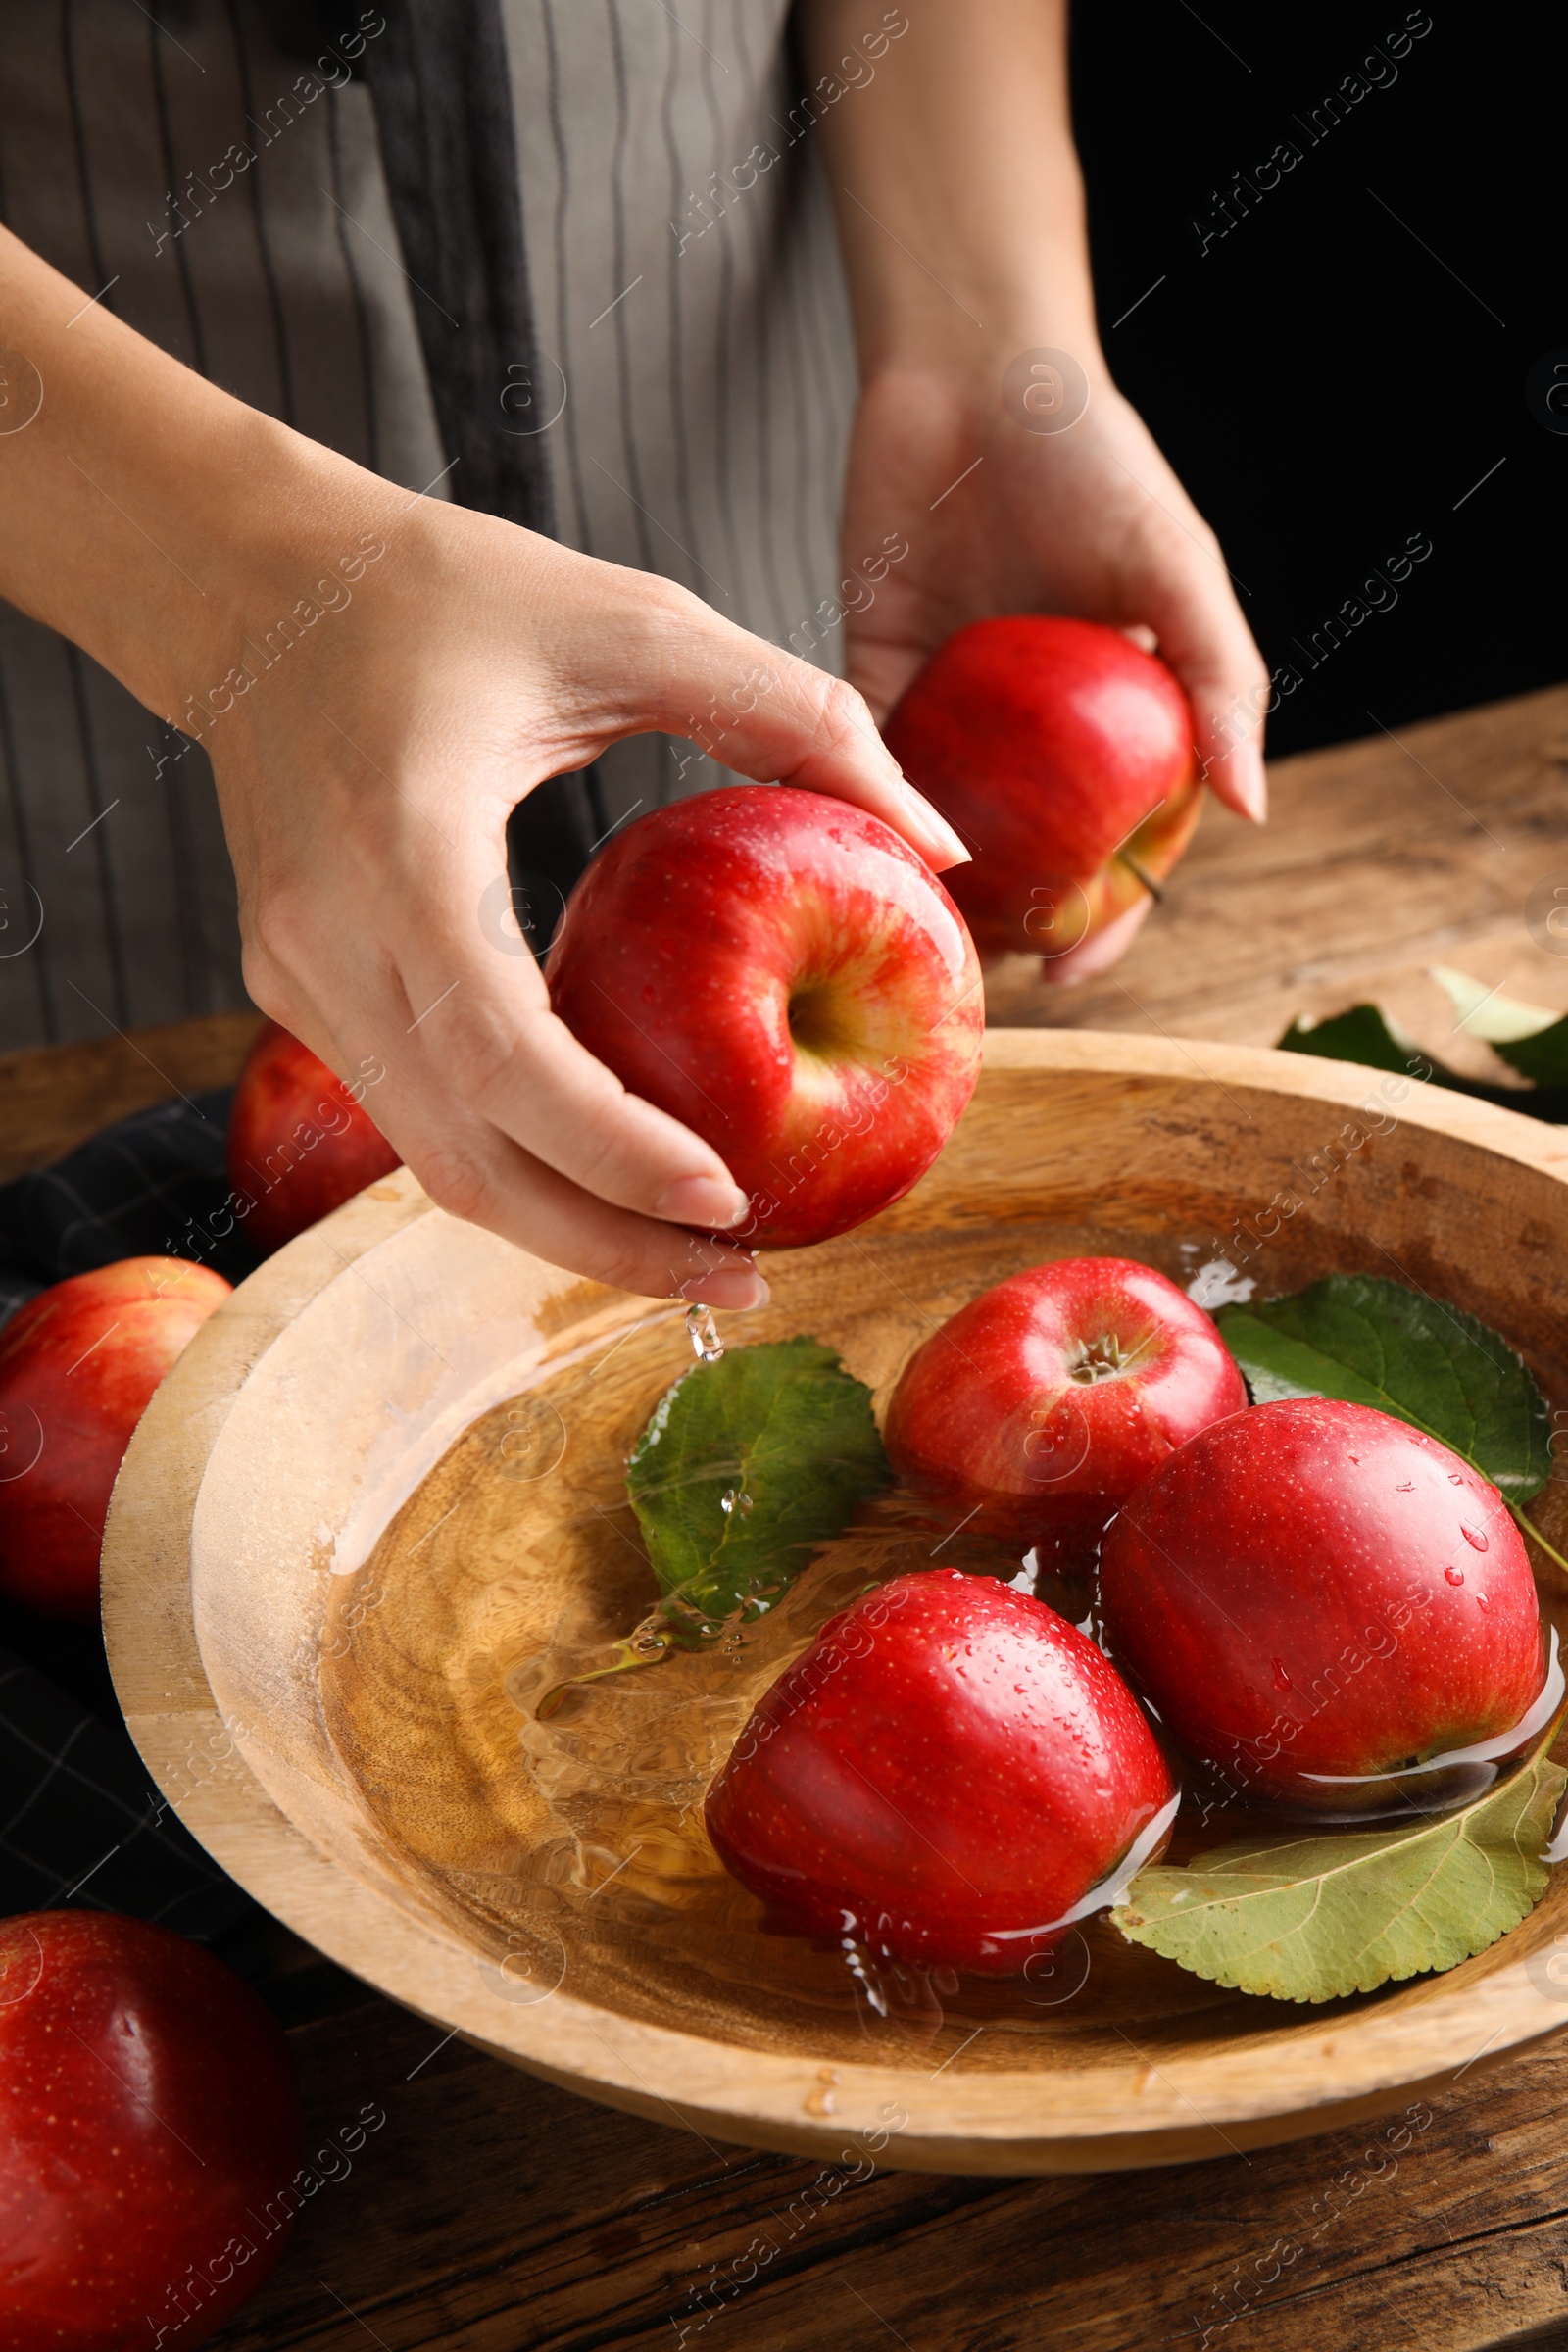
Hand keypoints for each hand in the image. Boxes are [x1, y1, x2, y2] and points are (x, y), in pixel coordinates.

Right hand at [0, 221, 968, 1308]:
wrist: (250, 588)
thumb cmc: (444, 590)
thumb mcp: (634, 619)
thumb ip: (794, 715)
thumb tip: (936, 842)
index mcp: (400, 846)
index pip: (502, 1054)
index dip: (612, 1151)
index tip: (728, 1198)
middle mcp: (327, 942)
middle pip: (464, 1162)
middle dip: (606, 1245)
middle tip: (744, 1276)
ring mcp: (296, 983)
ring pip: (435, 1165)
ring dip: (566, 1228)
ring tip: (699, 1252)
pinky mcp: (297, 995)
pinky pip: (418, 1117)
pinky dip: (520, 1163)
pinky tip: (617, 1172)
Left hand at [836, 351, 1269, 975]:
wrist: (972, 371)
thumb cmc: (1096, 457)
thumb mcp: (1178, 568)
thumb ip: (1222, 682)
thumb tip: (1251, 809)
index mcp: (1123, 716)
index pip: (1125, 843)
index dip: (1107, 915)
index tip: (1075, 969)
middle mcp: (1040, 731)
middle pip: (1028, 859)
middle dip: (1009, 928)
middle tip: (983, 983)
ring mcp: (958, 711)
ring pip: (944, 831)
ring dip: (932, 895)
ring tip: (917, 952)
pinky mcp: (875, 676)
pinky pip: (863, 765)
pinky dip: (861, 814)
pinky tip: (854, 865)